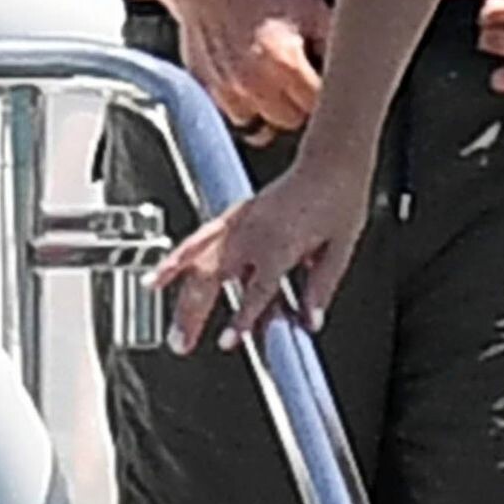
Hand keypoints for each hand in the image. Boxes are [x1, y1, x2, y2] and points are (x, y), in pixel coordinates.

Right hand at [151, 155, 371, 352]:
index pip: (256, 290)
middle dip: (194, 312)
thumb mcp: (342, 247)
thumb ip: (321, 287)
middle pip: (213, 276)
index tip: (228, 342)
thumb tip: (311, 321)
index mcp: (281, 243)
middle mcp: (254, 232)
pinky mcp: (235, 214)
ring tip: (170, 322)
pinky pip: (198, 238)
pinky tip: (161, 274)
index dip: (242, 319)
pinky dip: (177, 257)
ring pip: (198, 259)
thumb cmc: (339, 198)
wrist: (331, 159)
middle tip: (183, 344)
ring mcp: (240, 222)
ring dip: (179, 292)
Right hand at [169, 0, 330, 144]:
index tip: (327, 81)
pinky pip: (232, 117)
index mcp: (286, 63)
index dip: (327, 93)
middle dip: (301, 104)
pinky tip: (249, 82)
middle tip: (302, 80)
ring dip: (270, 112)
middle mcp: (254, 84)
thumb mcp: (310, 7)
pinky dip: (244, 107)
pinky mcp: (204, 92)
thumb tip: (358, 68)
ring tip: (274, 85)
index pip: (320, 104)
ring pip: (259, 128)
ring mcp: (225, 91)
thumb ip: (335, 41)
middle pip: (291, 121)